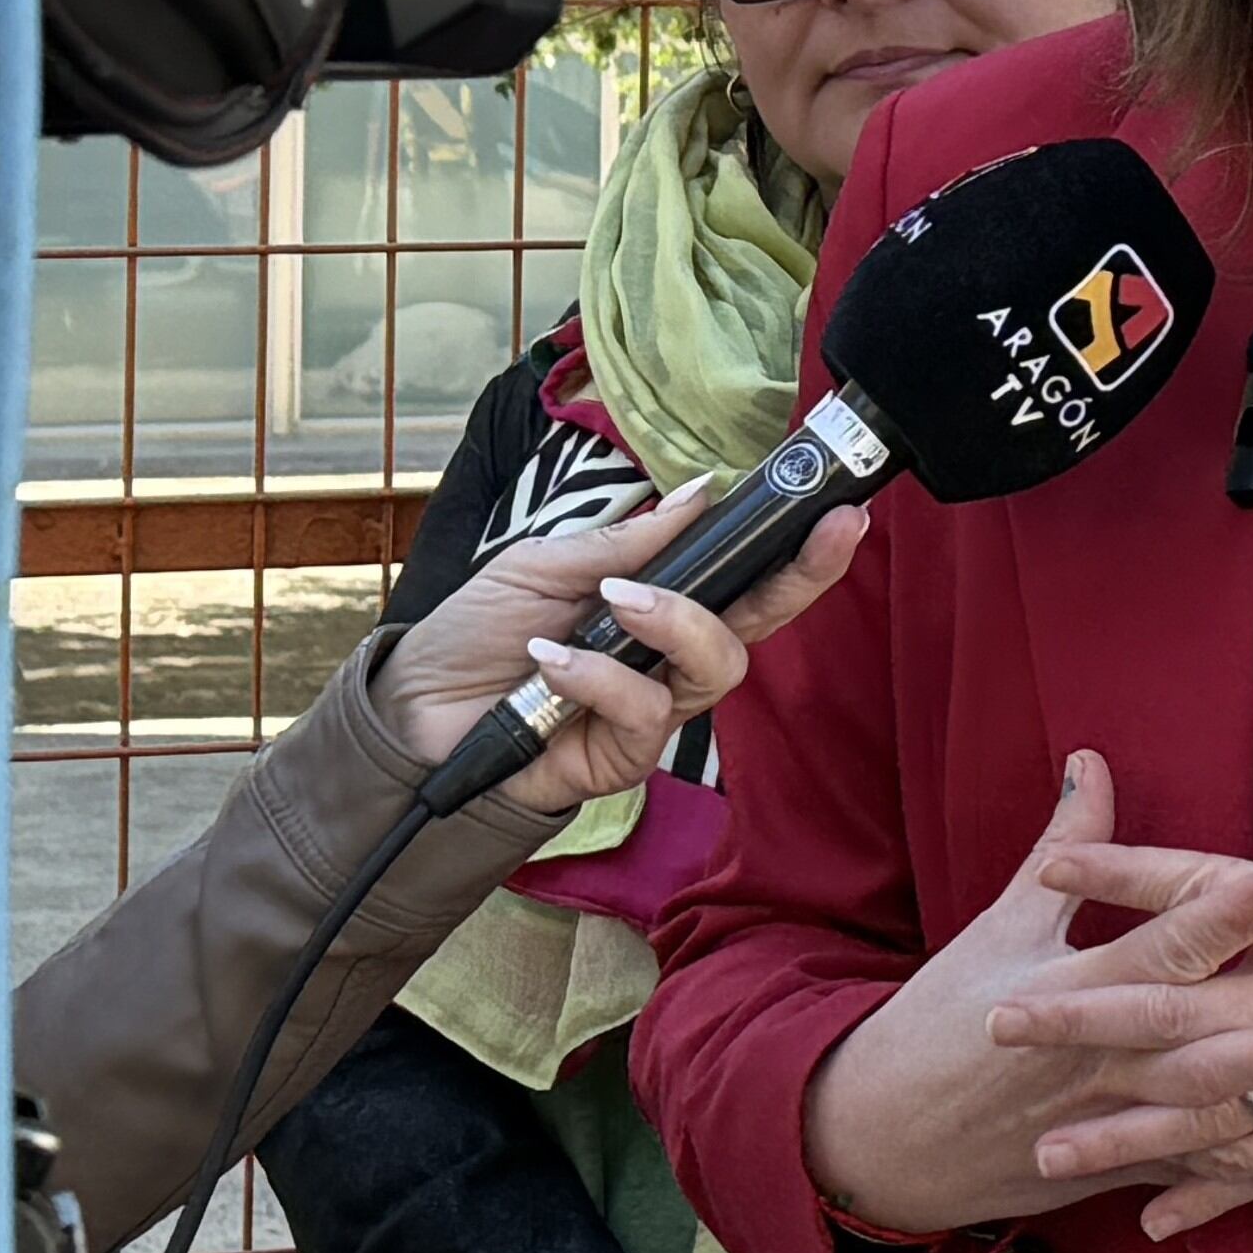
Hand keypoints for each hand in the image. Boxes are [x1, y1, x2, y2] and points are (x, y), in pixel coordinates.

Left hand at [380, 476, 873, 818]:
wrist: (412, 709)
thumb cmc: (479, 635)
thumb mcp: (546, 563)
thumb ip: (626, 540)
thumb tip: (703, 494)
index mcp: (661, 604)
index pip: (746, 578)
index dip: (799, 551)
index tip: (840, 511)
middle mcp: (670, 658)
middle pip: (763, 624)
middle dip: (802, 578)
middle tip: (823, 535)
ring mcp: (652, 709)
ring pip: (717, 667)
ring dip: (674, 622)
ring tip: (614, 602)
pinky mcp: (622, 757)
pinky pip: (643, 711)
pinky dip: (600, 675)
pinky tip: (553, 660)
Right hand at [798, 750, 1252, 1236]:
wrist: (878, 1135)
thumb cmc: (940, 1019)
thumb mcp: (998, 927)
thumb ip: (1063, 850)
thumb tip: (1093, 759)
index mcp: (1075, 990)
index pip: (1160, 946)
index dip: (1222, 916)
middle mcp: (1102, 1062)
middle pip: (1200, 1047)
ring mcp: (1113, 1124)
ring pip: (1216, 1126)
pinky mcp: (1125, 1168)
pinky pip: (1211, 1177)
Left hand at [1079, 680, 1252, 1242]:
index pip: (1211, 887)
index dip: (1129, 872)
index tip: (1055, 862)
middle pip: (1179, 1001)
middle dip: (1084, 1011)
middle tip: (1000, 1015)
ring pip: (1207, 1101)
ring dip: (1123, 1129)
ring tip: (1045, 1146)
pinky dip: (1215, 1194)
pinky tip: (1151, 1216)